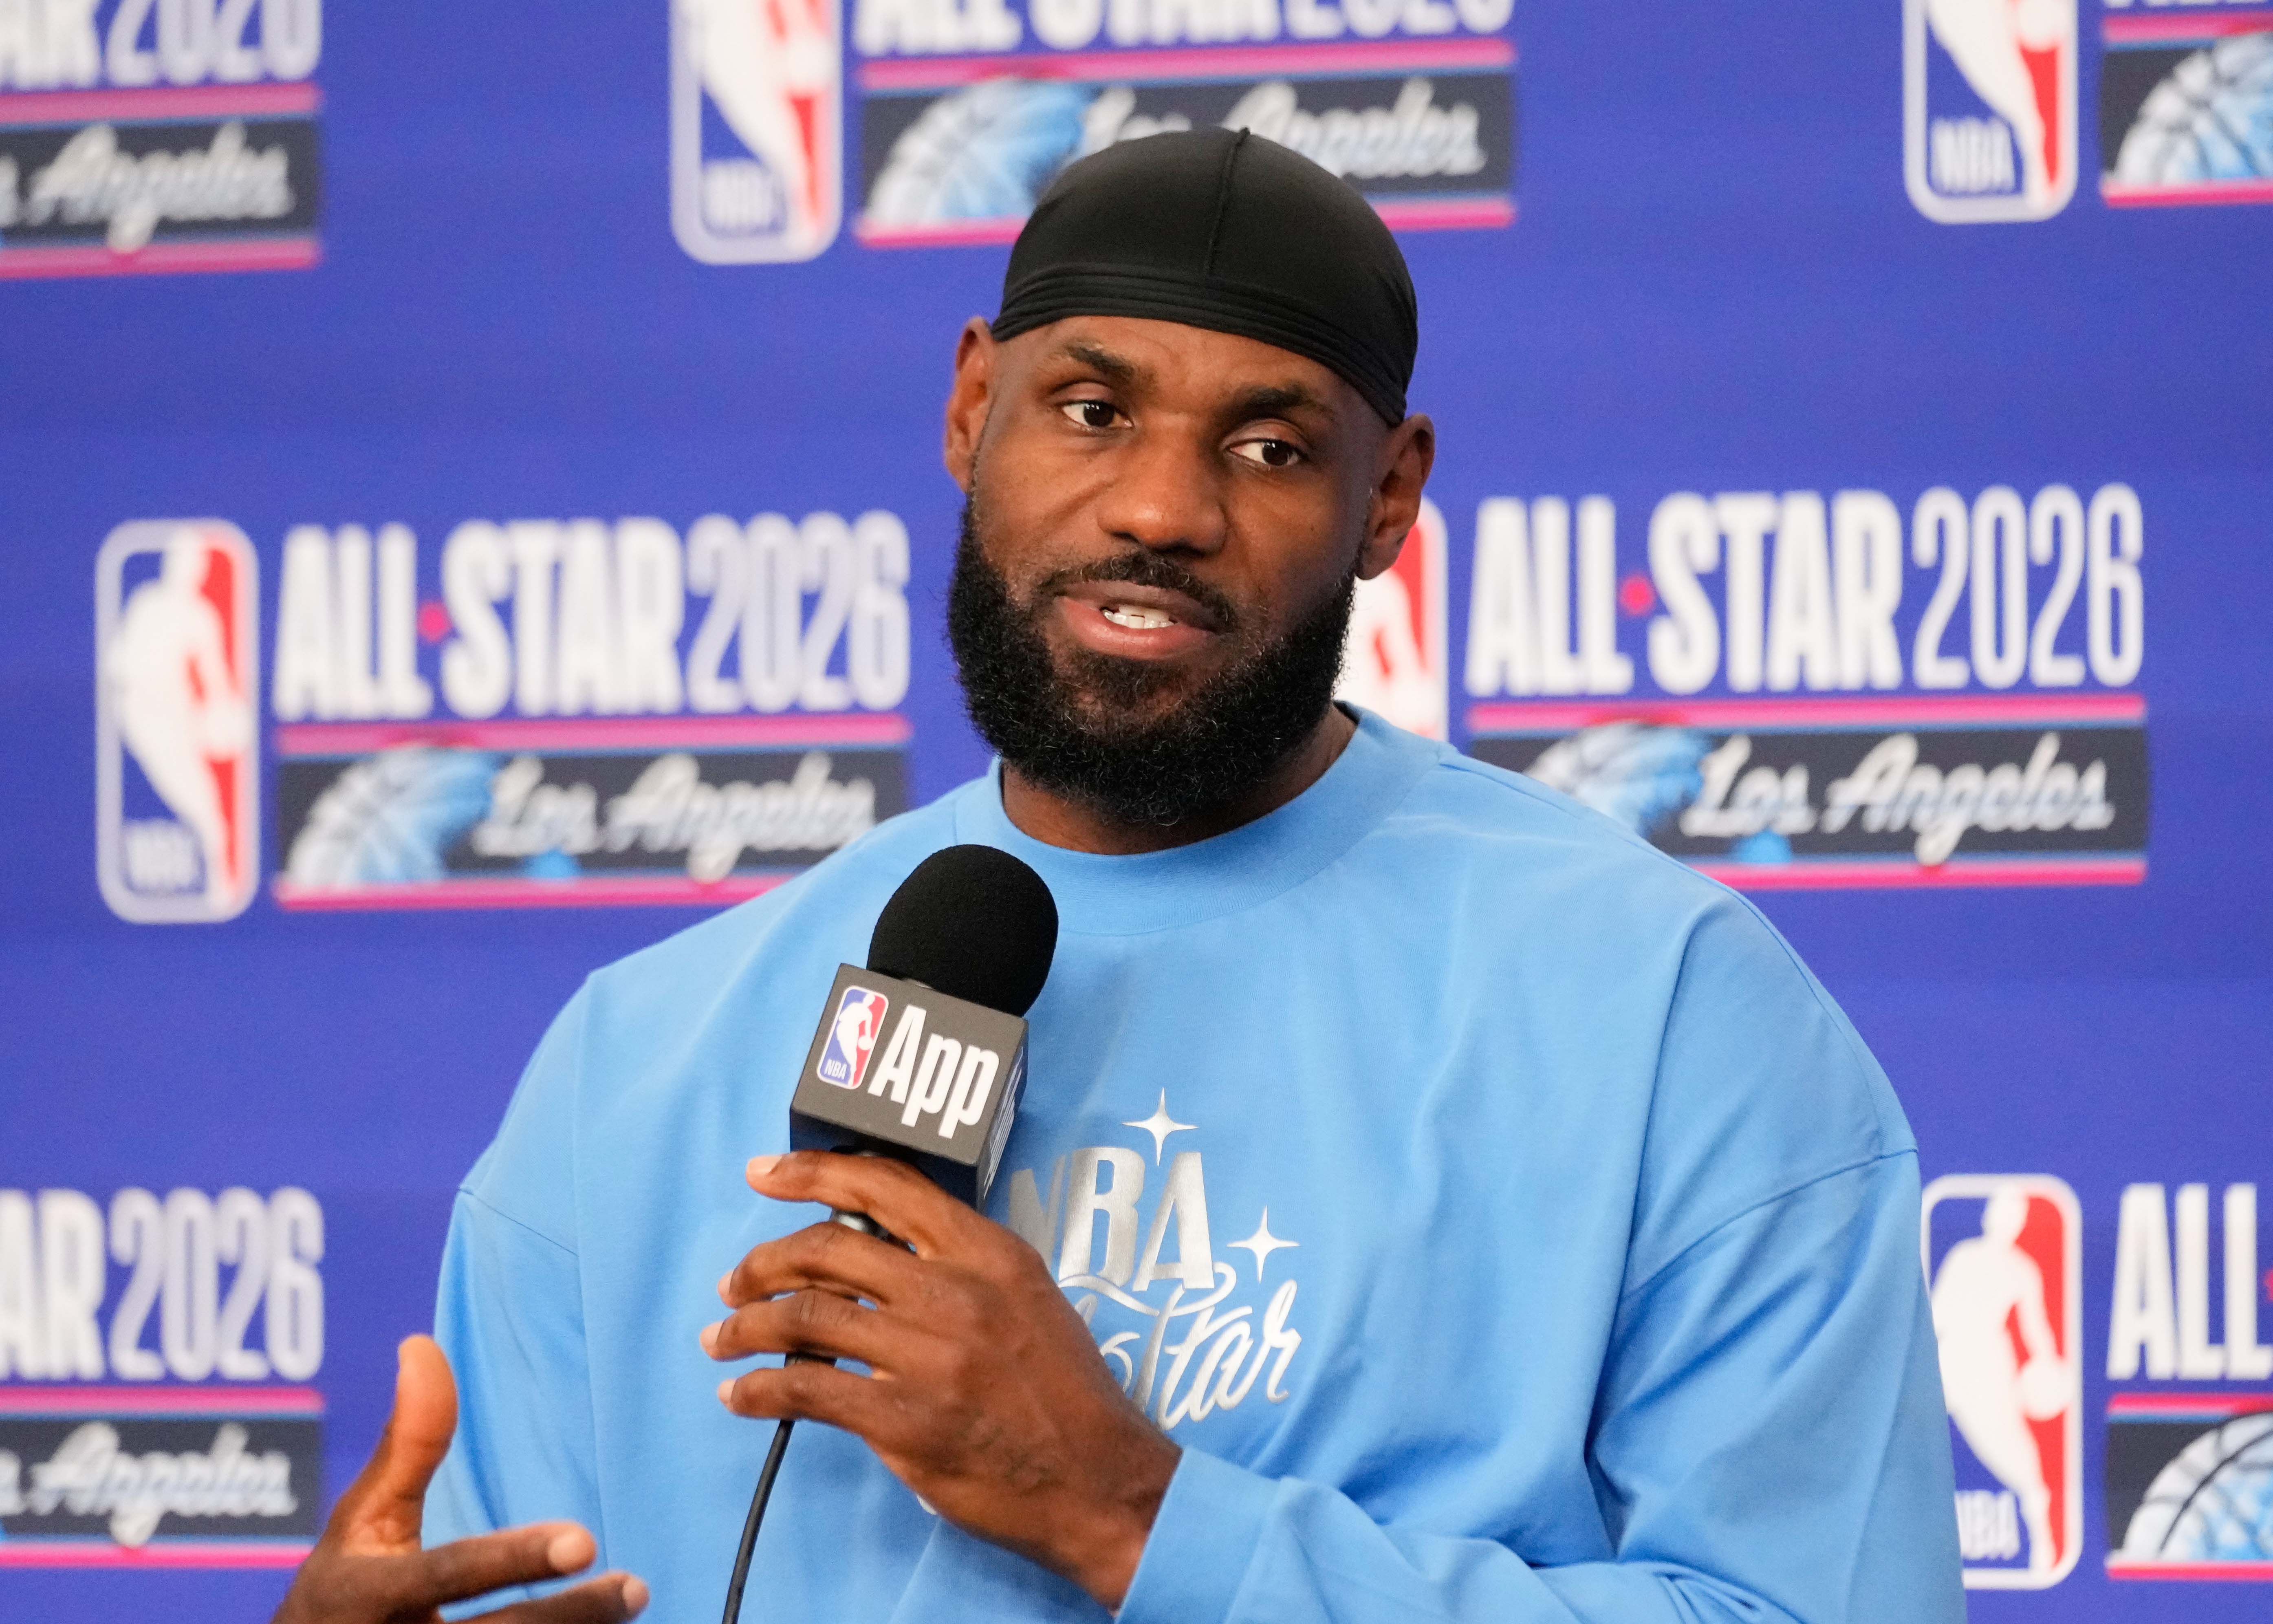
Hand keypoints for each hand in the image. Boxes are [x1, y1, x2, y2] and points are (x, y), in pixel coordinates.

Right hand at [272, 1335, 647, 1623]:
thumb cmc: (341, 1593)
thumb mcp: (360, 1523)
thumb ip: (406, 1444)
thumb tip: (422, 1345)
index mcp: (368, 1598)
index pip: (449, 1574)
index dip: (514, 1556)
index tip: (584, 1539)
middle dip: (571, 1616)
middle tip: (635, 1589)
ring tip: (633, 1601)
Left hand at [705, 1153, 1179, 1609]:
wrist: (1098, 1479)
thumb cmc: (1064, 1391)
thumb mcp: (1027, 1297)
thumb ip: (961, 1266)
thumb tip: (880, 1254)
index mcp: (987, 1252)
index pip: (885, 1187)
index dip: (812, 1173)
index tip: (766, 1173)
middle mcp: (954, 1291)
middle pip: (827, 1249)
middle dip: (763, 1261)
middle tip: (736, 1282)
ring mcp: (927, 1356)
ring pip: (805, 1316)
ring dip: (747, 1325)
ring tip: (722, 1338)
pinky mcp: (903, 1420)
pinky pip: (806, 1388)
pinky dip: (758, 1387)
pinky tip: (741, 1393)